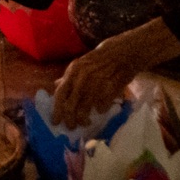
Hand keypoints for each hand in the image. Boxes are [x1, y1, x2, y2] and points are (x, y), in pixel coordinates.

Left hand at [50, 17, 179, 127]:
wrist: (123, 52)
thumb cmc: (100, 60)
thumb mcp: (82, 65)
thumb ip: (69, 77)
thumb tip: (56, 86)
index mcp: (73, 71)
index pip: (60, 94)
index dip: (57, 110)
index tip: (56, 122)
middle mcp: (82, 78)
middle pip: (71, 106)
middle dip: (70, 120)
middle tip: (71, 127)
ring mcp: (96, 84)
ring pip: (84, 110)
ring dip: (84, 119)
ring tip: (86, 122)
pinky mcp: (110, 89)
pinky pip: (101, 107)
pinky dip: (100, 111)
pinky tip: (100, 110)